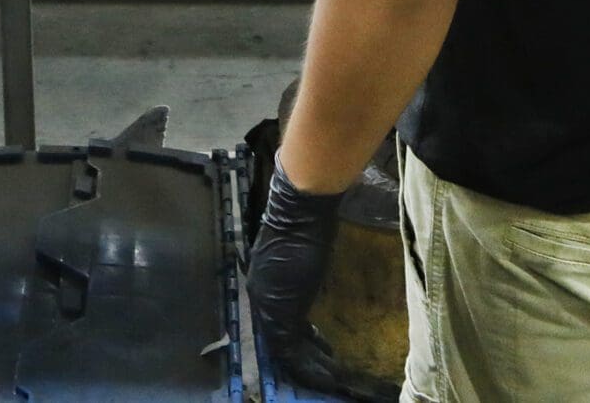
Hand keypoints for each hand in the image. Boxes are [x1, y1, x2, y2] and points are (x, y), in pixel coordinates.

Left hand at [247, 165, 354, 393]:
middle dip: (303, 359)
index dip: (298, 339)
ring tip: (329, 378)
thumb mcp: (300, 255)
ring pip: (285, 348)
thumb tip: (300, 285)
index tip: (318, 348)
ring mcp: (268, 305)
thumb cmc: (302, 224)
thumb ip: (295, 275)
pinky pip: (291, 348)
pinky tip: (327, 371)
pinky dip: (309, 364)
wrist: (300, 212)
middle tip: (324, 373)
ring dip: (309, 366)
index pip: (277, 321)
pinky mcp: (281, 311)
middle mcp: (260, 297)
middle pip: (279, 339)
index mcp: (262, 284)